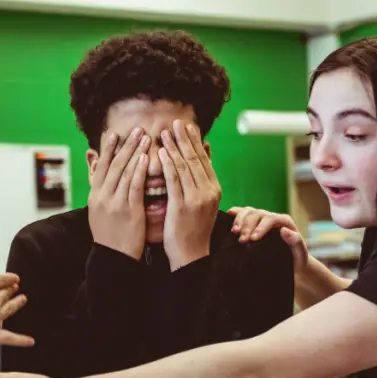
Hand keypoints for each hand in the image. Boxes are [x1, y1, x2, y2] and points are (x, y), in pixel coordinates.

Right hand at [0, 244, 34, 346]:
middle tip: (17, 287)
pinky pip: (10, 337)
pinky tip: (31, 342)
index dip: (8, 277)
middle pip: (6, 293)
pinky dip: (21, 340)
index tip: (14, 277)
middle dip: (12, 289)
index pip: (1, 279)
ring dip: (18, 304)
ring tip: (24, 299)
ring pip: (10, 309)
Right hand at [88, 127, 149, 258]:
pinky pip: (134, 186)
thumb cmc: (110, 236)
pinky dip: (139, 171)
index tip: (115, 134)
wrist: (113, 258)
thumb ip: (104, 194)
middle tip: (136, 129)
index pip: (101, 167)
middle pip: (114, 165)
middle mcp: (103, 196)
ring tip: (145, 137)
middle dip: (126, 145)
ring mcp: (115, 203)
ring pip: (125, 172)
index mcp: (95, 196)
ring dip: (135, 152)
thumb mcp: (100, 212)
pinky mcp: (129, 211)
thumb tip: (105, 177)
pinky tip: (145, 158)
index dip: (108, 149)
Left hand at [159, 120, 220, 270]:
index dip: (194, 141)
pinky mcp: (182, 207)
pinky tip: (162, 154)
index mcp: (214, 189)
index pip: (204, 159)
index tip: (186, 126)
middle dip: (184, 139)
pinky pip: (174, 182)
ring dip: (174, 147)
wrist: (190, 255)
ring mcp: (196, 199)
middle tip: (175, 122)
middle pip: (195, 159)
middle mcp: (208, 192)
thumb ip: (202, 179)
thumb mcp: (203, 202)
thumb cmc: (193, 227)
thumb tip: (205, 152)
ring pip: (185, 167)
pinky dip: (169, 165)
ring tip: (164, 133)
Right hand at [228, 207, 308, 272]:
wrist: (291, 264)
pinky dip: (235, 213)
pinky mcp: (253, 224)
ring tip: (234, 232)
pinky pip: (243, 213)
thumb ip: (295, 241)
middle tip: (241, 241)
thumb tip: (284, 231)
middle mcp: (272, 217)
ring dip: (239, 220)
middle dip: (247, 226)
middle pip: (256, 214)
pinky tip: (228, 215)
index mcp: (284, 221)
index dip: (259, 227)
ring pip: (248, 211)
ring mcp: (261, 219)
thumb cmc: (296, 259)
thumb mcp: (300, 253)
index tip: (252, 240)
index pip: (270, 219)